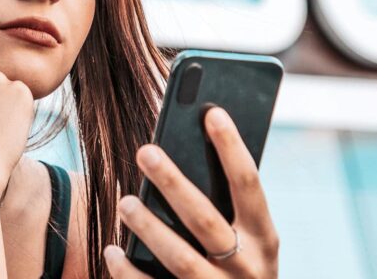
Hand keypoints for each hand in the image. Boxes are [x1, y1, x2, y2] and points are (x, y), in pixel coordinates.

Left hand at [103, 107, 279, 277]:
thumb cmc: (237, 266)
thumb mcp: (248, 240)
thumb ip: (226, 205)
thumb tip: (189, 145)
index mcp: (264, 239)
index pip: (249, 185)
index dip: (232, 148)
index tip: (212, 113)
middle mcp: (247, 267)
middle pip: (206, 220)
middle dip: (175, 184)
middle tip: (146, 151)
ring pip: (182, 259)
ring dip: (150, 228)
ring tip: (124, 201)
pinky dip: (129, 273)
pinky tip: (112, 250)